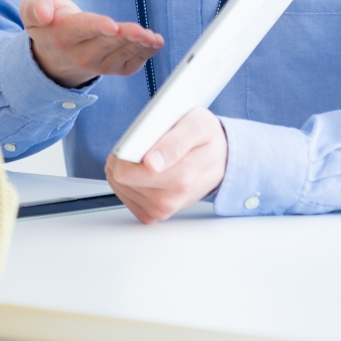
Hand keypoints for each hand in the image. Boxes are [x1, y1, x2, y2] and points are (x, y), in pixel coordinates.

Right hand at [20, 0, 163, 88]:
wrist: (54, 52)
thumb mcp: (32, 7)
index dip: (97, 27)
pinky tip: (154, 42)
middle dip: (124, 37)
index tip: (112, 25)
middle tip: (142, 31)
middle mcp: (79, 54)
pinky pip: (130, 64)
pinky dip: (145, 54)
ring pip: (120, 55)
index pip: (81, 29)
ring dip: (138, 46)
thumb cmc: (48, 21)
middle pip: (105, 44)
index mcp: (60, 35)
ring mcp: (97, 64)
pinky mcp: (112, 68)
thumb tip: (43, 13)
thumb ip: (35, 6)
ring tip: (153, 37)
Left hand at [104, 108, 227, 224]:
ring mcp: (161, 209)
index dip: (124, 152)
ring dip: (126, 168)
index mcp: (181, 177)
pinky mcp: (153, 214)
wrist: (220, 160)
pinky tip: (143, 172)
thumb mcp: (197, 126)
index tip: (135, 141)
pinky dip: (128, 182)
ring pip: (119, 186)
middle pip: (119, 178)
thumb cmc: (207, 140)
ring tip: (147, 157)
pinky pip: (125, 197)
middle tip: (144, 145)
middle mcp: (171, 199)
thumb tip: (151, 163)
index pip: (126, 172)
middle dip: (125, 157)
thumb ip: (173, 143)